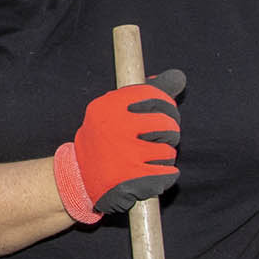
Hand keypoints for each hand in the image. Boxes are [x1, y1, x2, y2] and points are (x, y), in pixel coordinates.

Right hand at [52, 69, 184, 223]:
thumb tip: (178, 77)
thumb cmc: (105, 139)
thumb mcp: (114, 110)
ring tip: (148, 158)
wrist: (79, 177)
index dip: (165, 105)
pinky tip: (152, 174)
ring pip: (168, 152)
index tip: (163, 113)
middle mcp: (115, 129)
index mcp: (108, 107)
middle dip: (169, 133)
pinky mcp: (132, 182)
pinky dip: (166, 176)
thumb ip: (147, 93)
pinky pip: (168, 174)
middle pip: (167, 125)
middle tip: (159, 139)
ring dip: (165, 157)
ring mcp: (124, 157)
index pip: (153, 96)